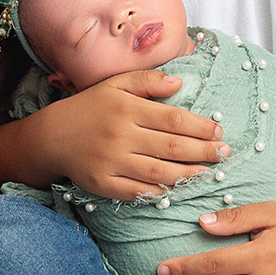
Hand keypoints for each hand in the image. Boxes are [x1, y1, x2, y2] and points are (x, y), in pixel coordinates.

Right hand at [31, 70, 227, 200]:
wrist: (50, 136)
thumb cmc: (89, 108)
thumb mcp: (115, 85)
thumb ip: (147, 81)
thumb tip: (179, 83)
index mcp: (126, 108)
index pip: (173, 119)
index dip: (200, 127)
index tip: (219, 132)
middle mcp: (120, 135)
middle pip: (172, 147)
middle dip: (204, 152)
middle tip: (225, 154)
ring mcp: (111, 161)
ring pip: (159, 172)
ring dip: (189, 174)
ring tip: (209, 173)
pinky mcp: (103, 183)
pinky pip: (137, 192)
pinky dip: (159, 193)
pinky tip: (177, 190)